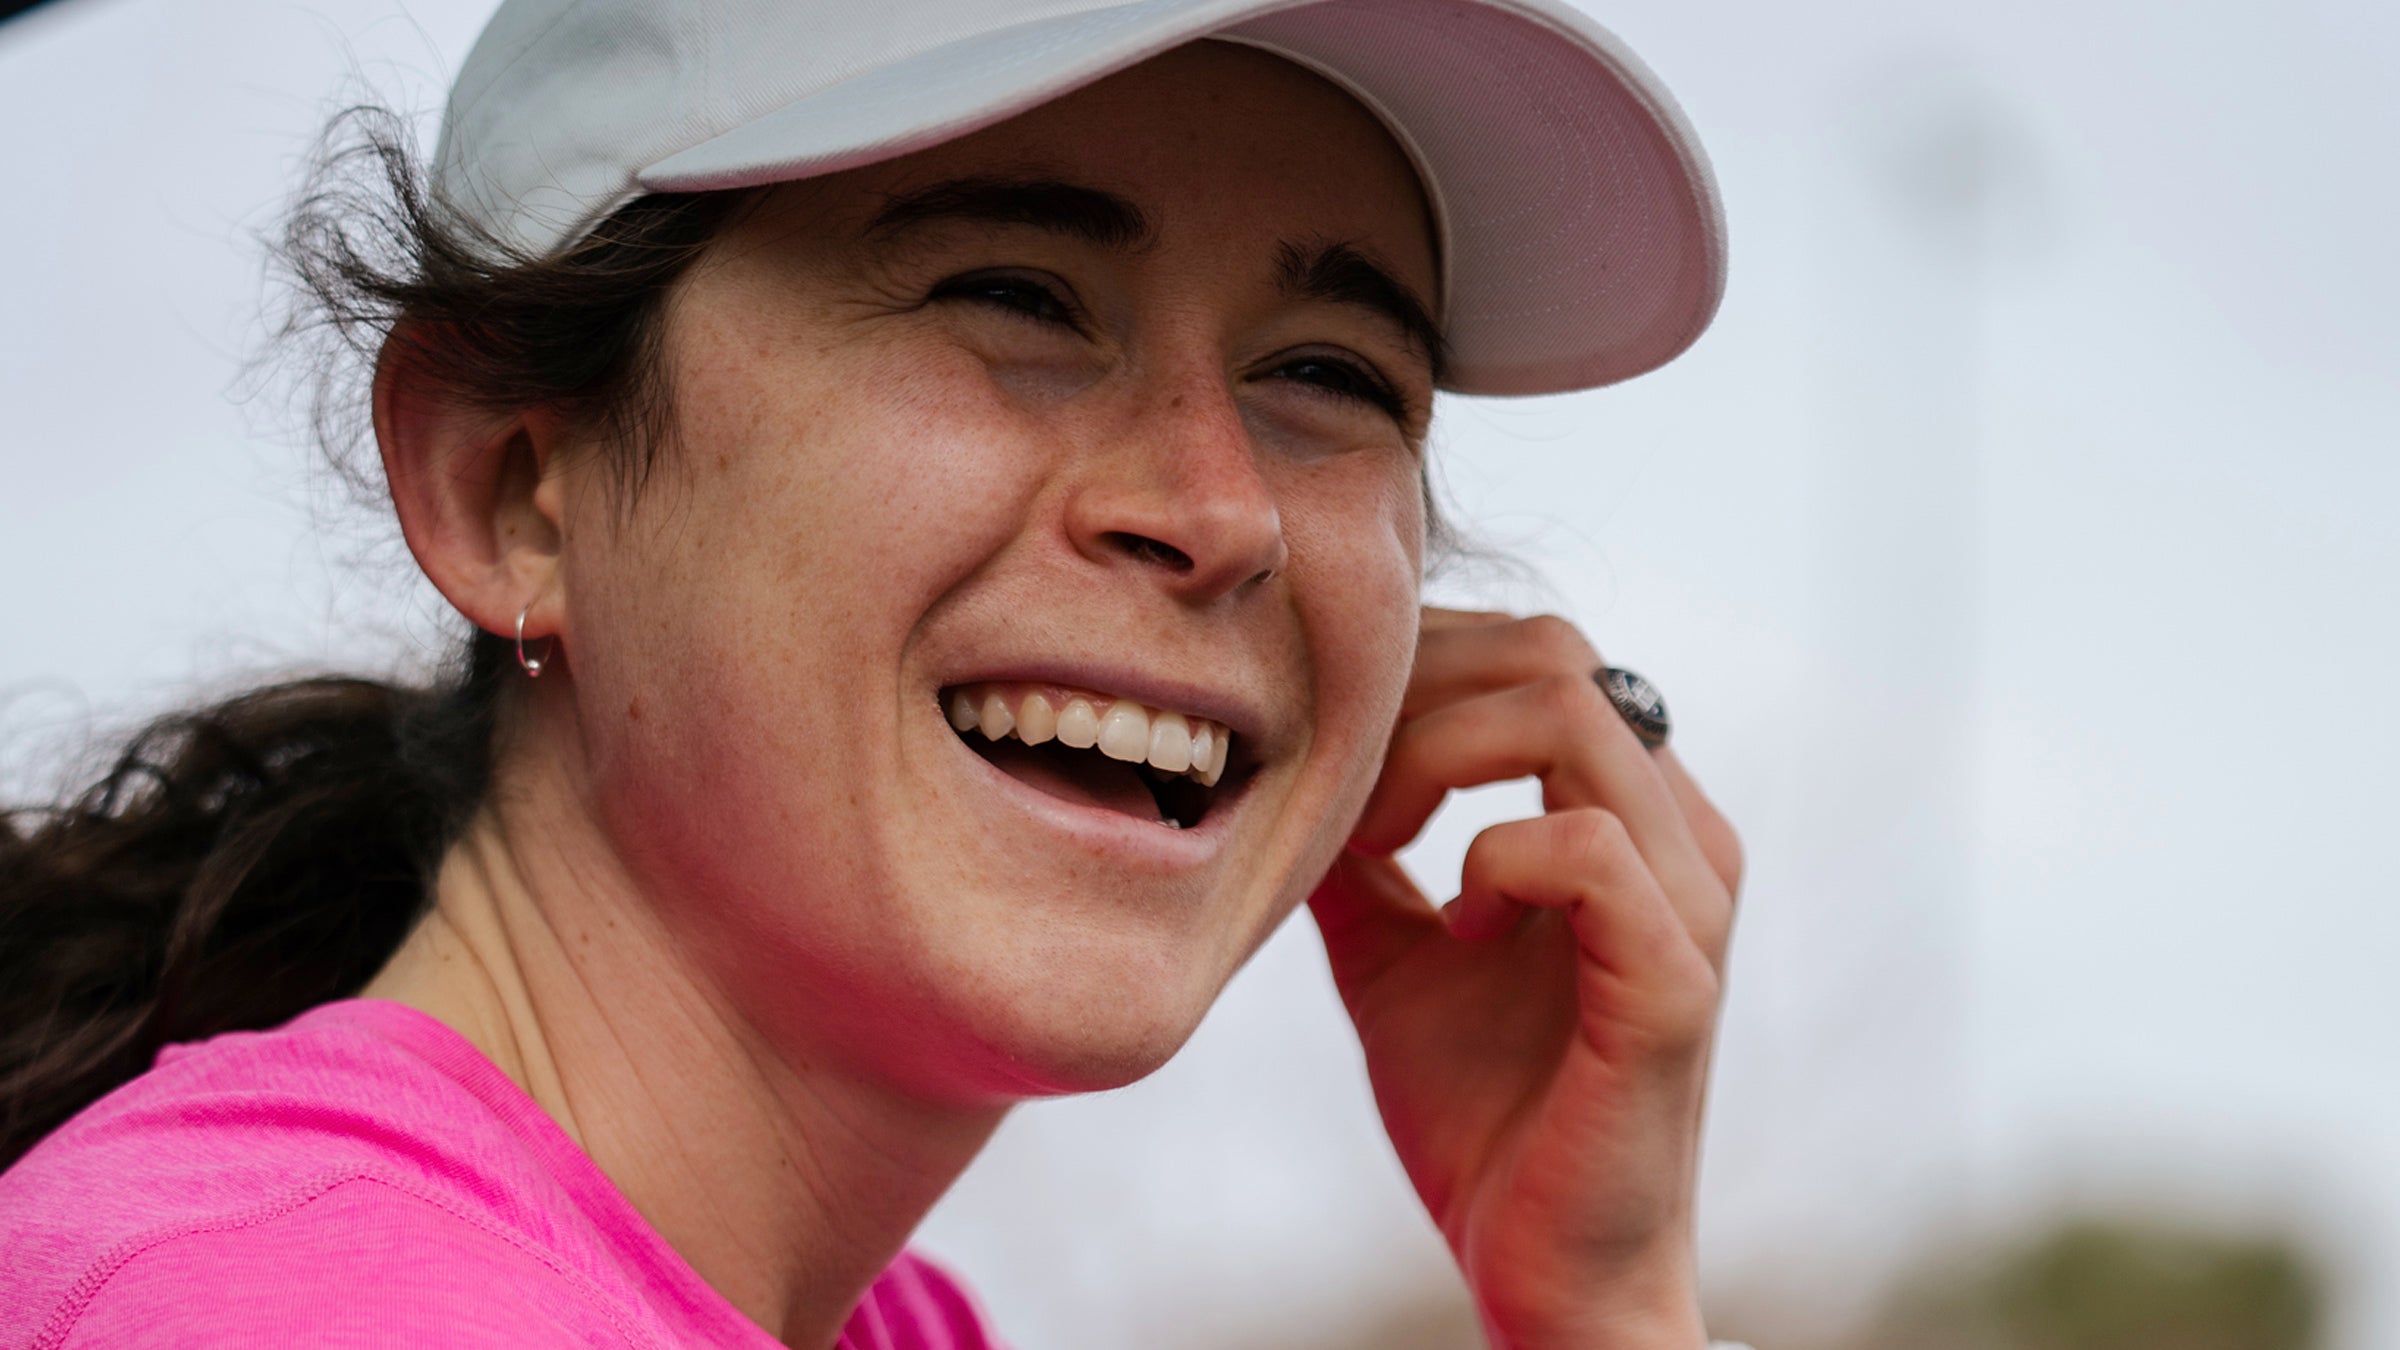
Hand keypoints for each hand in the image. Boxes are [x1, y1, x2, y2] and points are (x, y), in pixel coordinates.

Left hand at [1308, 610, 1742, 1348]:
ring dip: (1435, 760)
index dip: (1416, 675)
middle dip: (1415, 697)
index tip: (1336, 770)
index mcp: (1630, 813)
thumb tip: (1285, 761)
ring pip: (1572, 711)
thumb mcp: (1390, 948)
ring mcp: (1691, 898)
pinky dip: (1490, 862)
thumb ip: (1358, 852)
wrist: (1543, 1268)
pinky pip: (1583, 844)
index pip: (1534, 651)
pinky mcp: (1677, 979)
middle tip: (1347, 801)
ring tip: (1384, 848)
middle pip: (1552, 651)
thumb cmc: (1481, 1111)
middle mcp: (1681, 833)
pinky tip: (1454, 928)